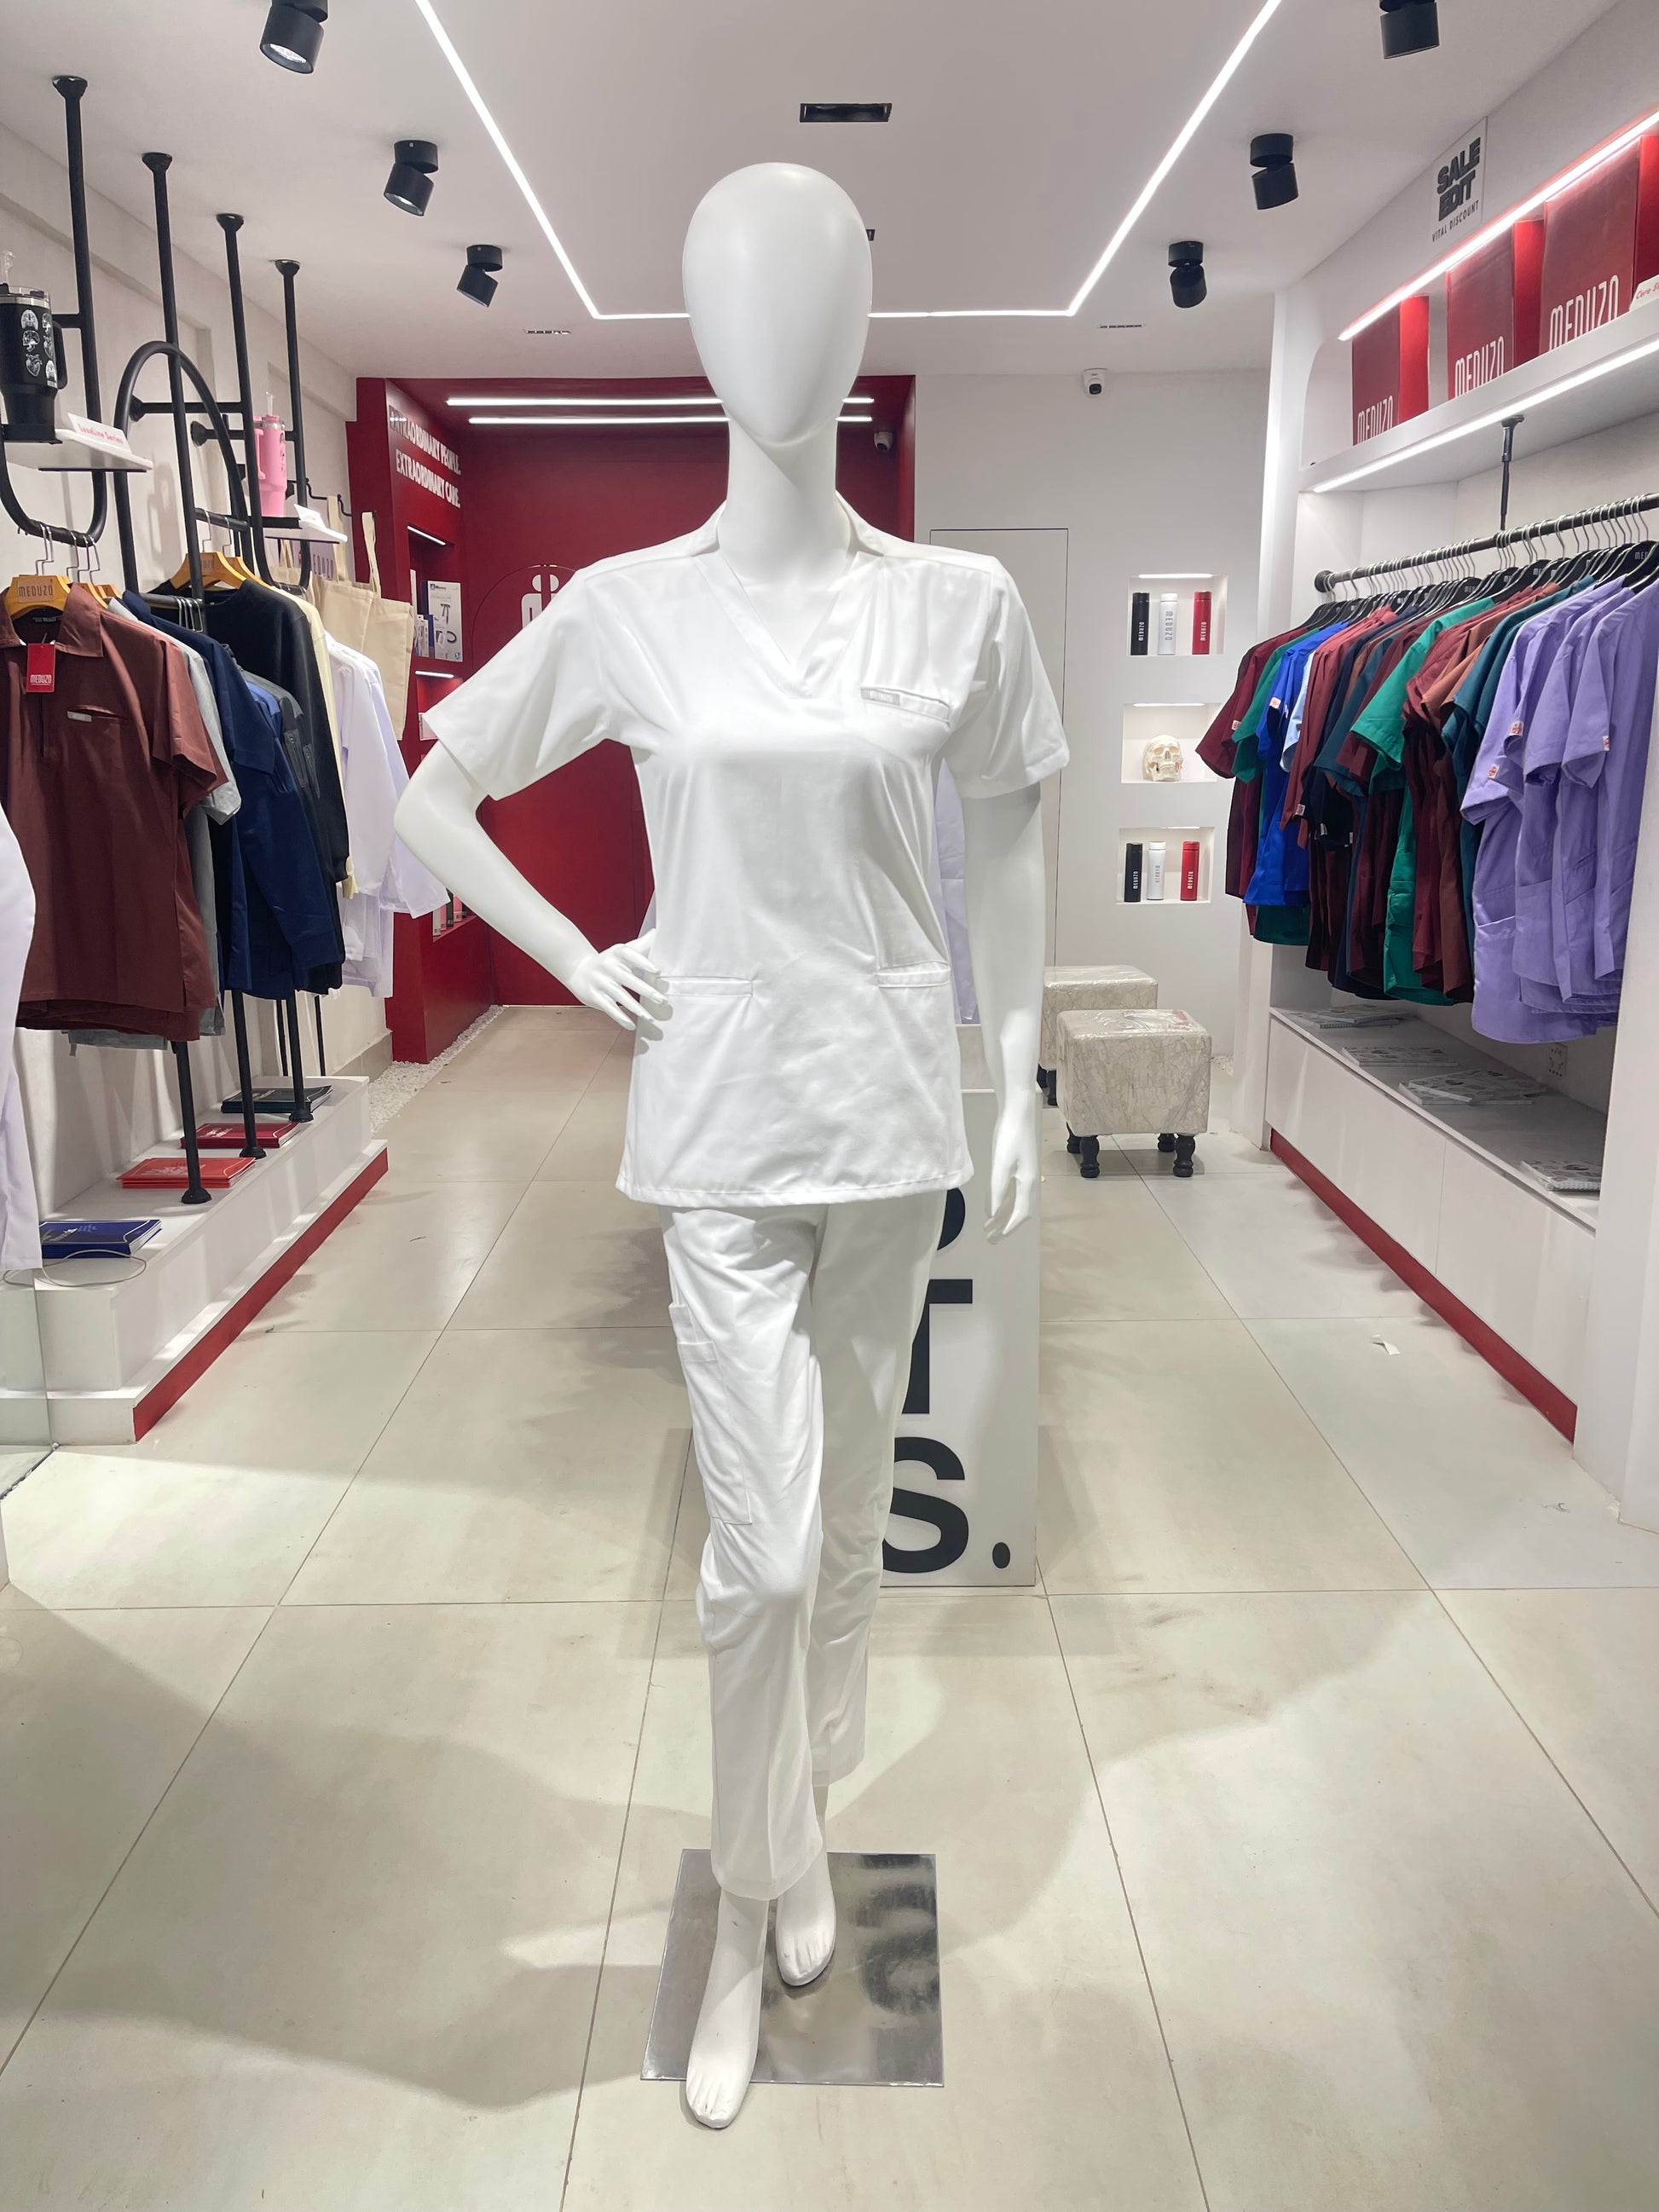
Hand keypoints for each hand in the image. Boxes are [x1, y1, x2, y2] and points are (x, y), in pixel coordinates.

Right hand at [568, 930, 671, 1033]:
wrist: (578, 969)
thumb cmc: (609, 961)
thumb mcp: (622, 951)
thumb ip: (641, 945)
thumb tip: (658, 932)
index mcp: (616, 954)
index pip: (630, 955)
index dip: (643, 962)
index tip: (657, 970)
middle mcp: (608, 967)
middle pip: (628, 979)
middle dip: (646, 990)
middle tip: (662, 1000)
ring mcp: (600, 982)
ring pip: (619, 996)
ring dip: (636, 1009)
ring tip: (651, 1018)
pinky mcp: (594, 996)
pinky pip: (609, 1009)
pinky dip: (620, 1018)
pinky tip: (632, 1026)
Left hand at [984, 1087, 1038, 1239]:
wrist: (1017, 1112)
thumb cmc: (1009, 1137)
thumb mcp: (1000, 1166)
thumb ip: (996, 1191)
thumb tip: (992, 1214)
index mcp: (1027, 1183)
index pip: (1021, 1213)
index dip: (1009, 1227)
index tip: (999, 1238)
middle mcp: (1029, 1181)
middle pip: (1020, 1210)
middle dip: (1007, 1226)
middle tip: (992, 1239)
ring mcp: (1025, 1173)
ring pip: (1015, 1202)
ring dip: (1003, 1216)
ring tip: (990, 1228)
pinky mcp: (1019, 1165)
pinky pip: (1013, 1191)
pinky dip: (1003, 1202)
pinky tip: (993, 1206)